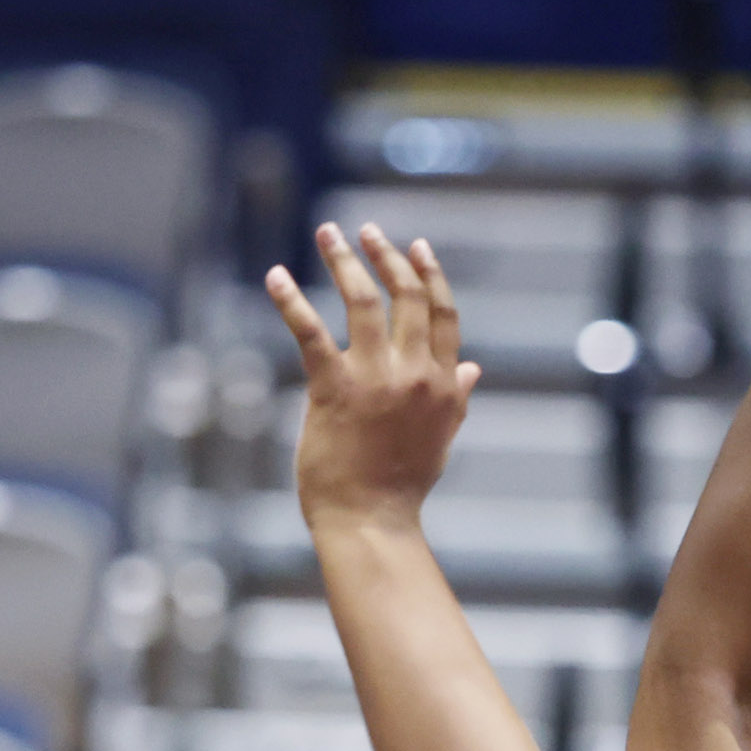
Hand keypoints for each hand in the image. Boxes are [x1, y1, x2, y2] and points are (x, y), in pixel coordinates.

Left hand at [270, 224, 477, 529]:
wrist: (370, 520)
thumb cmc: (401, 485)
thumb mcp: (441, 436)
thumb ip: (457, 397)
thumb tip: (475, 368)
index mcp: (443, 384)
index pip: (443, 314)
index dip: (430, 275)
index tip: (416, 247)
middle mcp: (415, 374)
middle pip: (406, 297)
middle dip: (386, 256)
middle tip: (367, 231)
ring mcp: (375, 378)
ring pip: (363, 301)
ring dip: (345, 260)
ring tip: (329, 233)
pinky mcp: (334, 388)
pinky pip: (310, 332)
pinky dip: (290, 300)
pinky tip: (275, 275)